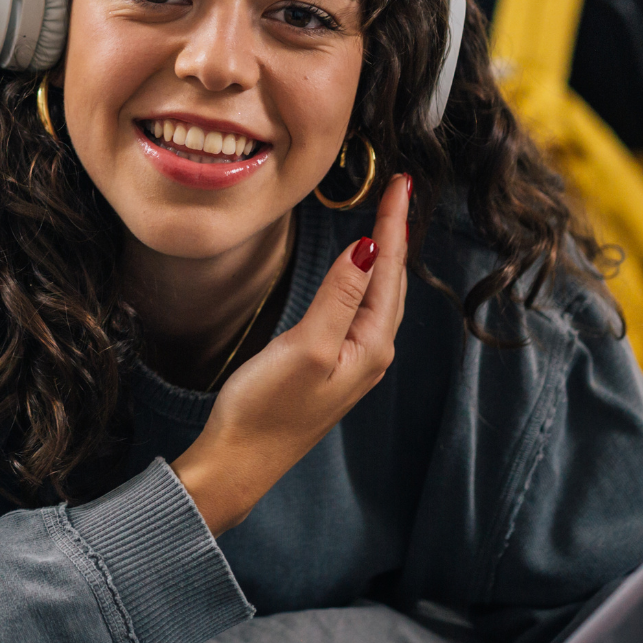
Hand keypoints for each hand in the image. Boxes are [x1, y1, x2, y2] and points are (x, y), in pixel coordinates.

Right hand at [172, 175, 411, 534]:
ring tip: (386, 220)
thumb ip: (338, 296)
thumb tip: (369, 247)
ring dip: (383, 256)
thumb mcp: (306, 346)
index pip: (389, 269)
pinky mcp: (329, 366)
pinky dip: (362, 280)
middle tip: (398, 190)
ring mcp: (351, 361)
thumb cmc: (267, 409)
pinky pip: (358, 310)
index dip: (394, 223)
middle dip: (396, 234)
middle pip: (391, 281)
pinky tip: (355, 274)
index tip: (401, 183)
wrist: (241, 460)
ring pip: (377, 296)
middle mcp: (370, 352)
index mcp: (371, 344)